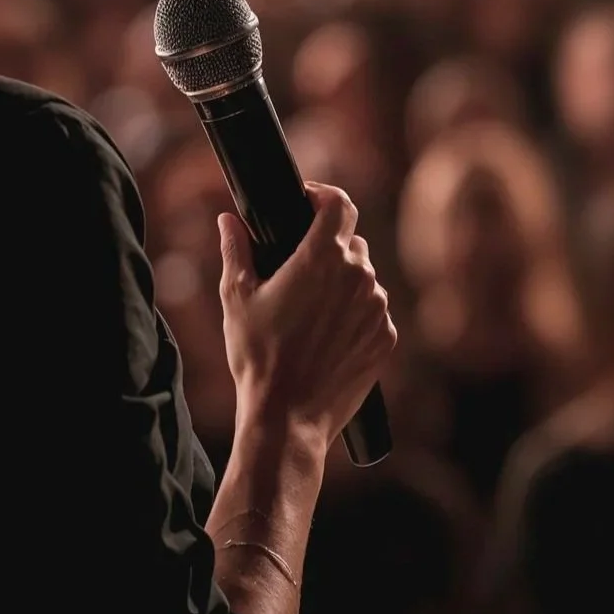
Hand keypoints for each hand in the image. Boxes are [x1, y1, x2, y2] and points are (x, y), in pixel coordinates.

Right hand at [216, 182, 397, 442]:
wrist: (288, 417)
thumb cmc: (257, 356)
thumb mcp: (237, 298)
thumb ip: (236, 250)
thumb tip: (228, 220)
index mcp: (322, 258)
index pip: (340, 203)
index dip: (322, 196)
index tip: (306, 204)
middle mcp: (359, 276)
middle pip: (350, 241)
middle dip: (327, 247)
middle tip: (298, 270)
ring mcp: (377, 308)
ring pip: (364, 277)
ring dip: (342, 283)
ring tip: (310, 311)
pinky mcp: (386, 337)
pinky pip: (372, 311)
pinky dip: (354, 314)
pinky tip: (326, 336)